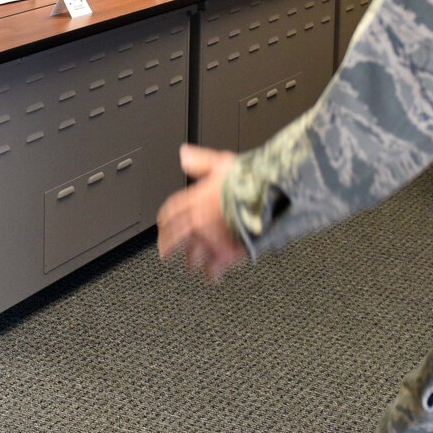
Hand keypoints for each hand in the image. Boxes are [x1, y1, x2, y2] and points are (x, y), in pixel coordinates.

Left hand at [156, 143, 248, 281]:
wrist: (270, 195)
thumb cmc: (250, 178)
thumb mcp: (222, 162)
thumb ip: (202, 161)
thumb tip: (185, 155)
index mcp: (196, 198)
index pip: (172, 210)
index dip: (165, 219)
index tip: (162, 224)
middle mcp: (200, 220)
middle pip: (176, 236)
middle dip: (169, 246)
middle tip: (164, 253)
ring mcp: (213, 237)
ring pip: (194, 253)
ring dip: (191, 260)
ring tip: (191, 264)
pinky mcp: (228, 251)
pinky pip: (216, 266)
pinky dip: (212, 273)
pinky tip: (211, 277)